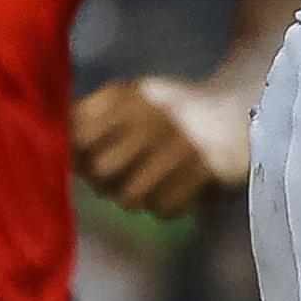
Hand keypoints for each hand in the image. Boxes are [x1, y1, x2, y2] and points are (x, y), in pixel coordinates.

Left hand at [72, 75, 255, 218]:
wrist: (250, 106)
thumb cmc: (177, 112)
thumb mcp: (137, 101)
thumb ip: (92, 121)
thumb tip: (51, 157)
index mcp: (132, 93)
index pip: (77, 133)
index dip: (75, 154)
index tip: (85, 159)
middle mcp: (155, 113)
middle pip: (99, 170)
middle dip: (105, 181)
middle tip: (121, 177)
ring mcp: (182, 141)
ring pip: (129, 195)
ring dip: (138, 196)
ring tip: (153, 183)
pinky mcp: (207, 167)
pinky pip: (163, 207)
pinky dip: (167, 205)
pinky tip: (180, 188)